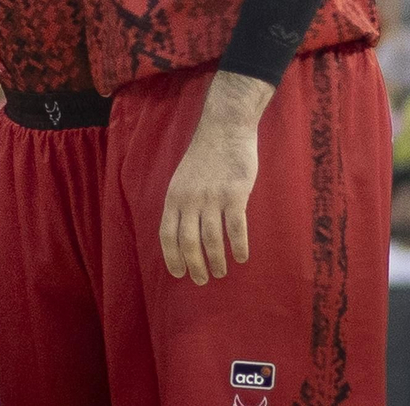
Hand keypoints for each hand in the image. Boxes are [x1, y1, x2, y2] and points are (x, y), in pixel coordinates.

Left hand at [160, 72, 270, 284]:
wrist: (224, 129)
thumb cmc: (205, 156)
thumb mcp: (183, 178)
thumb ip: (182, 203)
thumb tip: (184, 232)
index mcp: (174, 196)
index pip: (167, 234)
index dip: (172, 257)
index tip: (179, 273)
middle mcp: (190, 199)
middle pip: (189, 242)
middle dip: (194, 266)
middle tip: (201, 280)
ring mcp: (212, 198)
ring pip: (212, 239)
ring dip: (216, 261)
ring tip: (221, 272)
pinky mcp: (235, 194)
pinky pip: (236, 228)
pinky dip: (239, 247)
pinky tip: (242, 257)